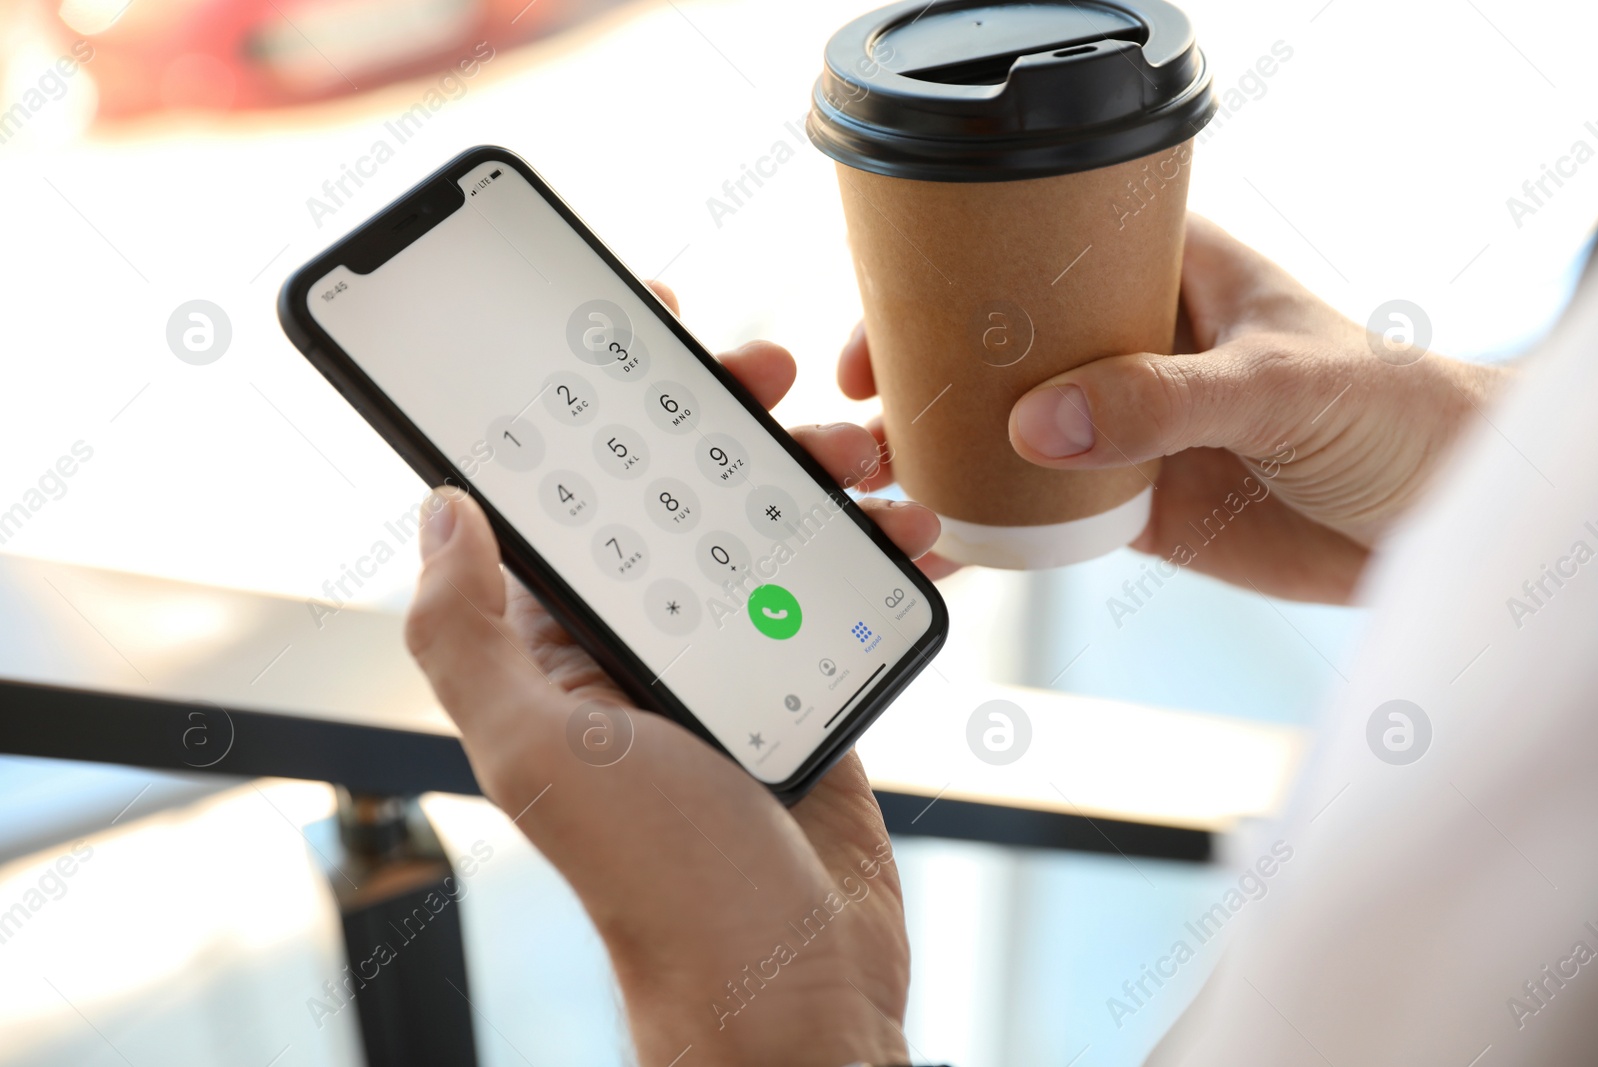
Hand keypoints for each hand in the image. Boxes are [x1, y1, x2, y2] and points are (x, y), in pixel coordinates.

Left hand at [404, 283, 936, 1066]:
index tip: (642, 328)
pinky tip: (918, 531)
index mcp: (564, 648)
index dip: (601, 406)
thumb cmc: (661, 881)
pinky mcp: (809, 685)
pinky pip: (841, 592)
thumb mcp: (540, 753)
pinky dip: (883, 552)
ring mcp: (733, 662)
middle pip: (685, 493)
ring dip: (823, 475)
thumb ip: (472, 634)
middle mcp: (644, 645)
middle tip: (775, 372)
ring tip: (870, 453)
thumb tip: (436, 510)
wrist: (792, 985)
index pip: (573, 497)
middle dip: (730, 420)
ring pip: (775, 530)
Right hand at [839, 215, 1509, 601]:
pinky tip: (941, 534)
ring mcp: (1120, 428)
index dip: (954, 280)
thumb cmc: (1389, 409)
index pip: (1037, 256)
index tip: (891, 317)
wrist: (1433, 520)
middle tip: (865, 407)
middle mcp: (1127, 345)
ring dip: (945, 450)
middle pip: (1002, 347)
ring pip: (1008, 431)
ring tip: (883, 473)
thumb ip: (1164, 399)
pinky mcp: (1128, 505)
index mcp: (1161, 272)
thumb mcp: (1279, 384)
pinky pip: (1040, 512)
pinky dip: (990, 524)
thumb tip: (1040, 425)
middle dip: (927, 373)